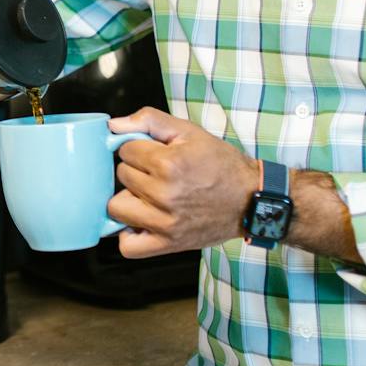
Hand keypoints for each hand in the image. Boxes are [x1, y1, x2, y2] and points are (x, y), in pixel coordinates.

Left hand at [106, 108, 258, 258]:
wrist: (251, 200)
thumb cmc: (221, 165)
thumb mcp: (190, 132)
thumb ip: (149, 120)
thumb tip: (114, 125)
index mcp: (169, 164)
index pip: (125, 151)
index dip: (138, 148)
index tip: (154, 154)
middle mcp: (164, 195)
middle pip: (121, 176)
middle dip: (135, 171)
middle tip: (156, 174)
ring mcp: (164, 223)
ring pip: (116, 207)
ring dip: (129, 199)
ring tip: (148, 196)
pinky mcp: (167, 244)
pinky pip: (129, 246)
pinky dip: (130, 234)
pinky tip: (142, 221)